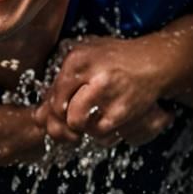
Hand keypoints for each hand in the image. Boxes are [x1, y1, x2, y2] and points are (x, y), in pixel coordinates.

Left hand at [38, 37, 174, 147]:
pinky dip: (100, 134)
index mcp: (78, 59)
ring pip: (78, 125)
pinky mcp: (122, 111)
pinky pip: (100, 135)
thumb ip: (60, 84)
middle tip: (71, 121)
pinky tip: (106, 121)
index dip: (53, 108)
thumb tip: (39, 117)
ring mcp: (107, 94)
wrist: (154, 62)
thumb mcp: (86, 58)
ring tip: (91, 118)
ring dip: (82, 128)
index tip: (61, 110)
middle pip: (60, 112)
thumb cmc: (116, 60)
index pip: (52, 94)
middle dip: (63, 121)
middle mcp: (91, 75)